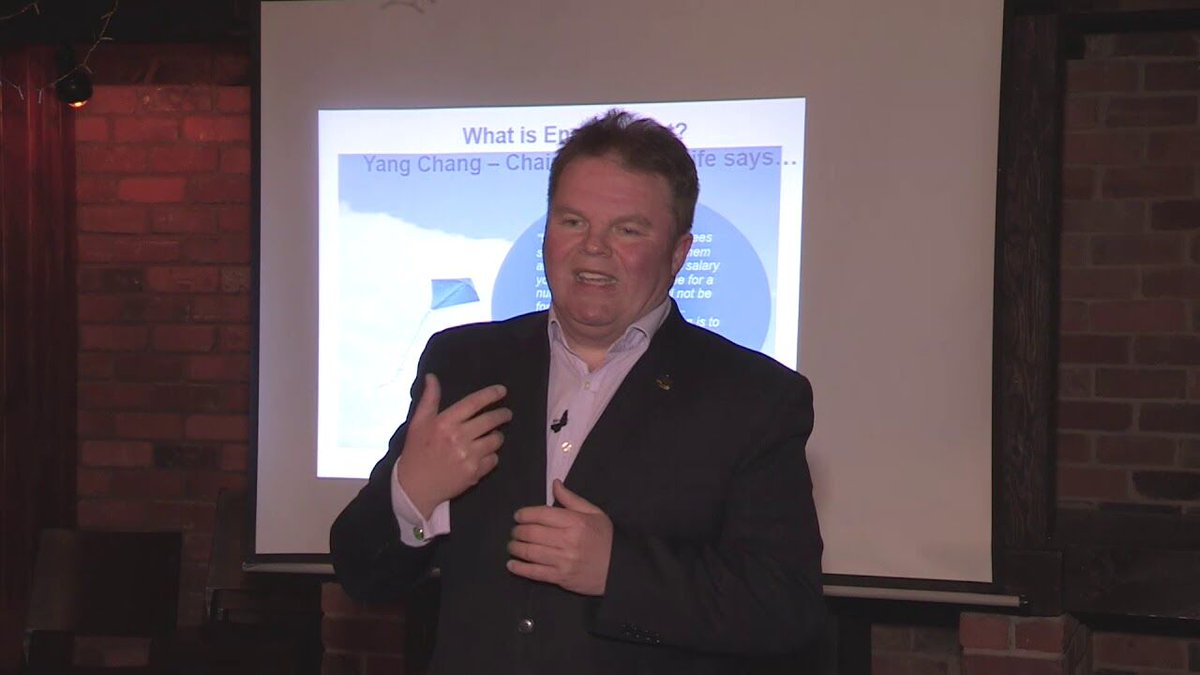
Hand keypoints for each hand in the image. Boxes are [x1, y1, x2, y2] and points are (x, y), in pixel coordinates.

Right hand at [395, 374, 510, 517]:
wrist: (414, 487)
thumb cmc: (416, 452)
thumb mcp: (418, 423)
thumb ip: (429, 399)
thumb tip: (432, 377)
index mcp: (444, 423)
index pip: (473, 403)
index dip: (490, 395)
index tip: (502, 391)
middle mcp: (458, 438)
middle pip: (490, 420)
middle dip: (502, 415)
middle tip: (506, 414)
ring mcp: (468, 456)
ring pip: (496, 440)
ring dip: (497, 436)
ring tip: (493, 436)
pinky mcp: (475, 472)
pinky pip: (494, 459)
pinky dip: (491, 456)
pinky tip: (484, 455)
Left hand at [507, 480, 612, 595]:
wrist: (619, 569)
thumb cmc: (605, 538)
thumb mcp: (594, 513)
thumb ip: (571, 499)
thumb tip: (554, 484)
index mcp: (575, 522)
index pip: (542, 514)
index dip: (525, 514)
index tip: (518, 516)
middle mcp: (567, 540)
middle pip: (532, 533)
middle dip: (517, 531)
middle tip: (514, 531)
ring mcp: (563, 560)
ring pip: (530, 552)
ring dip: (515, 548)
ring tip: (512, 545)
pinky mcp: (561, 578)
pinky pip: (535, 573)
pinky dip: (520, 568)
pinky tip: (511, 565)